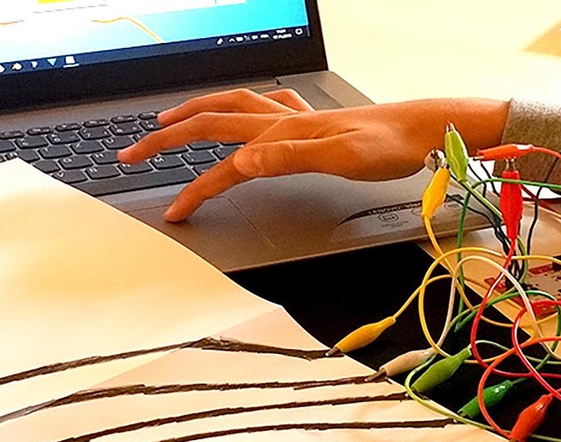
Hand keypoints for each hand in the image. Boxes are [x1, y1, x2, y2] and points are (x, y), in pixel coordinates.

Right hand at [117, 89, 508, 220]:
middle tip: (132, 152)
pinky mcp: (313, 121)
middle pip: (211, 123)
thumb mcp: (343, 158)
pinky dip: (242, 109)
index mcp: (284, 133)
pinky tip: (247, 114)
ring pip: (232, 107)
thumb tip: (241, 160)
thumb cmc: (392, 146)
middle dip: (167, 138)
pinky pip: (265, 107)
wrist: (428, 129)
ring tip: (169, 121)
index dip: (194, 189)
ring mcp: (297, 118)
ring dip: (195, 113)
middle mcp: (284, 121)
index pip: (224, 163)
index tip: (173, 214)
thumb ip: (290, 157)